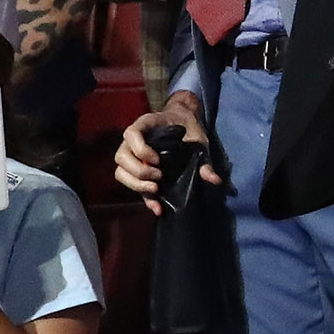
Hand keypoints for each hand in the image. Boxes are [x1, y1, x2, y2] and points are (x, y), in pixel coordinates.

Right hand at [113, 92, 221, 216]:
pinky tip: (157, 208)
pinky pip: (130, 184)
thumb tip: (214, 180)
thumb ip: (204, 159)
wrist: (184, 126)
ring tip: (156, 189)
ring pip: (120, 171)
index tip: (157, 160)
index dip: (140, 149)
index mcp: (146, 125)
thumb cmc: (189, 129)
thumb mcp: (198, 140)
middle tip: (160, 176)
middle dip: (139, 171)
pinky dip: (143, 197)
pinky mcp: (137, 171)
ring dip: (136, 184)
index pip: (131, 133)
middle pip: (121, 156)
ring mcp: (131, 155)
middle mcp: (132, 140)